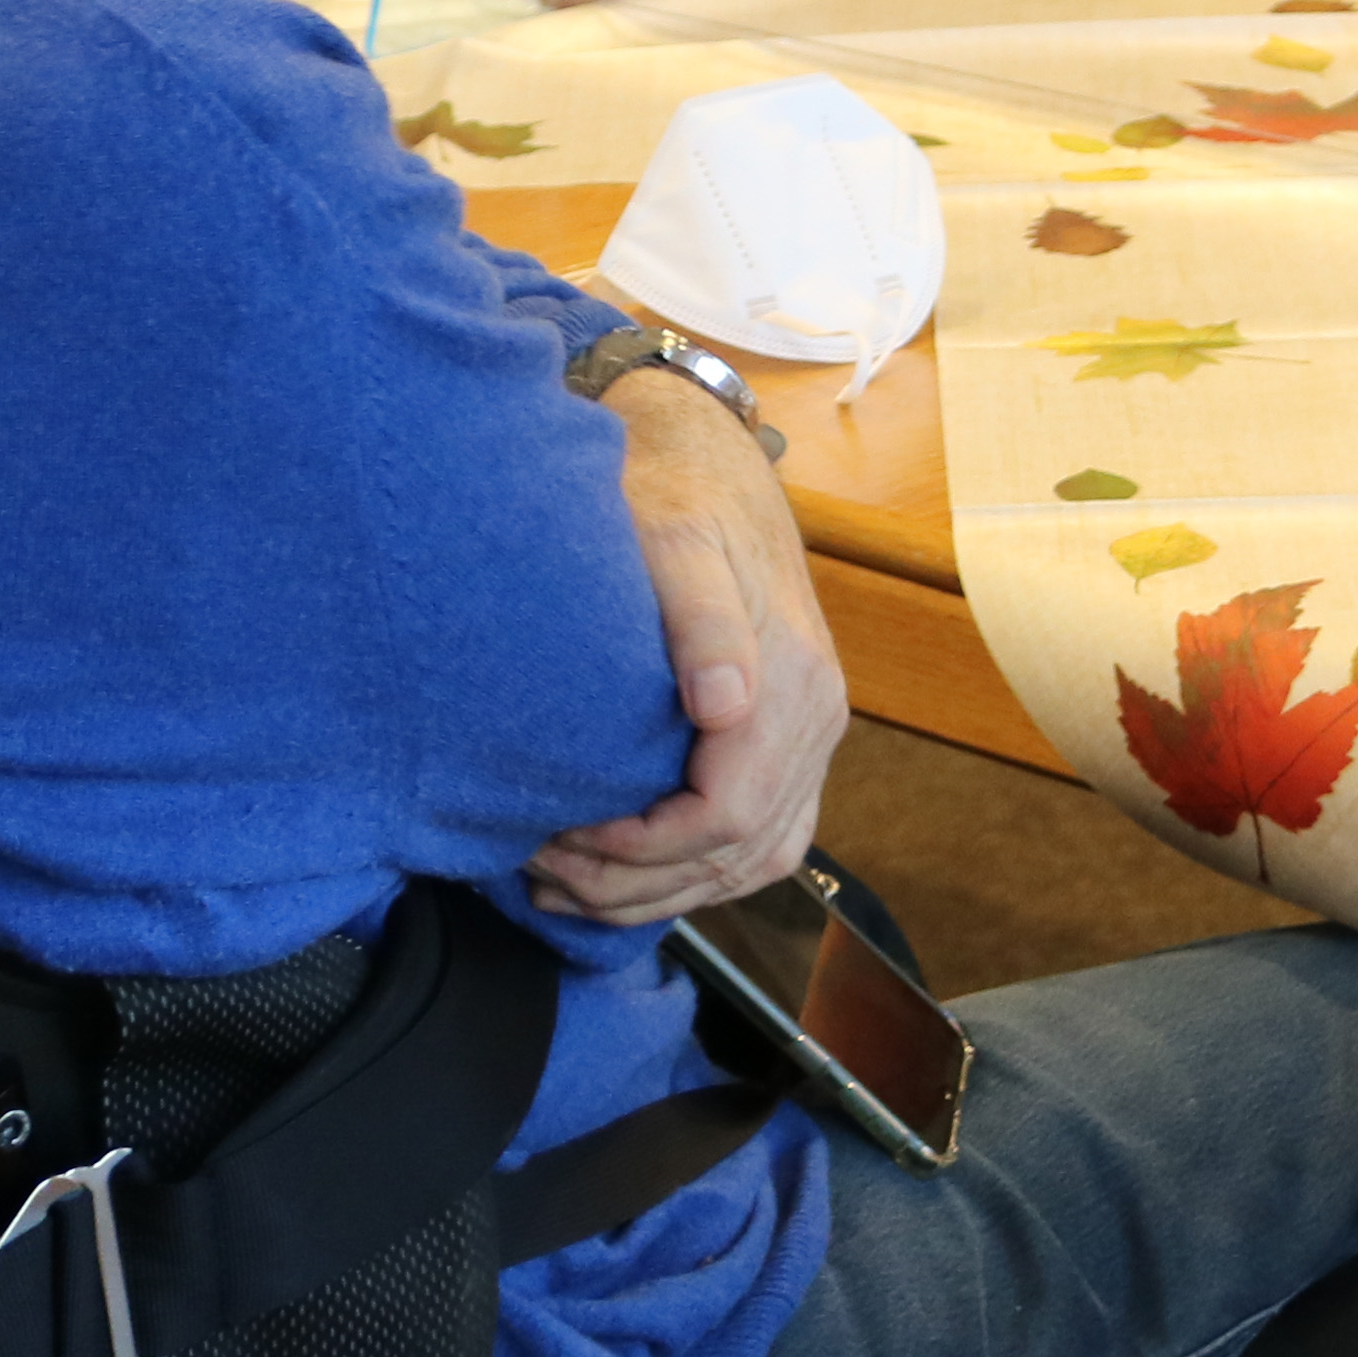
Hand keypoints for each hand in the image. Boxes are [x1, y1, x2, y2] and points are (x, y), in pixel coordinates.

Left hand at [531, 357, 847, 928]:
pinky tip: (633, 875)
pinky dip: (699, 875)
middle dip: (634, 883)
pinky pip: (765, 841)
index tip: (559, 837)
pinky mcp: (794, 741)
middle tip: (540, 870)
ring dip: (661, 892)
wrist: (712, 465)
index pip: (727, 817)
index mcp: (793, 684)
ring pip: (753, 861)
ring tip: (570, 886)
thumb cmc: (678, 500)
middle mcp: (817, 720)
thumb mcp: (676, 540)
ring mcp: (813, 736)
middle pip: (736, 855)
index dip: (640, 851)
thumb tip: (723, 706)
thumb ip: (702, 620)